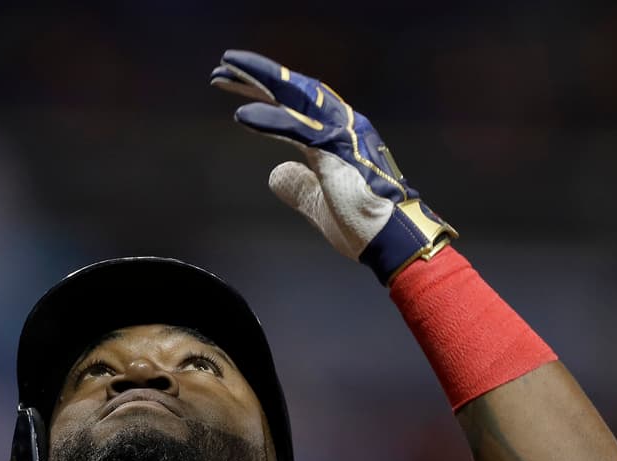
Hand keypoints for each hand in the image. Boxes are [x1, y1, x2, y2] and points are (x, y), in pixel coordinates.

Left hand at [211, 50, 454, 283]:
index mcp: (340, 135)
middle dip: (257, 76)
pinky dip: (268, 121)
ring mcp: (342, 135)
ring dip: (257, 84)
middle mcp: (343, 125)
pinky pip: (297, 130)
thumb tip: (276, 173)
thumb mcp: (319, 204)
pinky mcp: (336, 151)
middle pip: (294, 91)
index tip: (237, 85)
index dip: (268, 91)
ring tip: (224, 75)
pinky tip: (241, 115)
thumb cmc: (364, 224)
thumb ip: (298, 186)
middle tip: (224, 67)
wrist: (392, 238)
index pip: (298, 104)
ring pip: (294, 98)